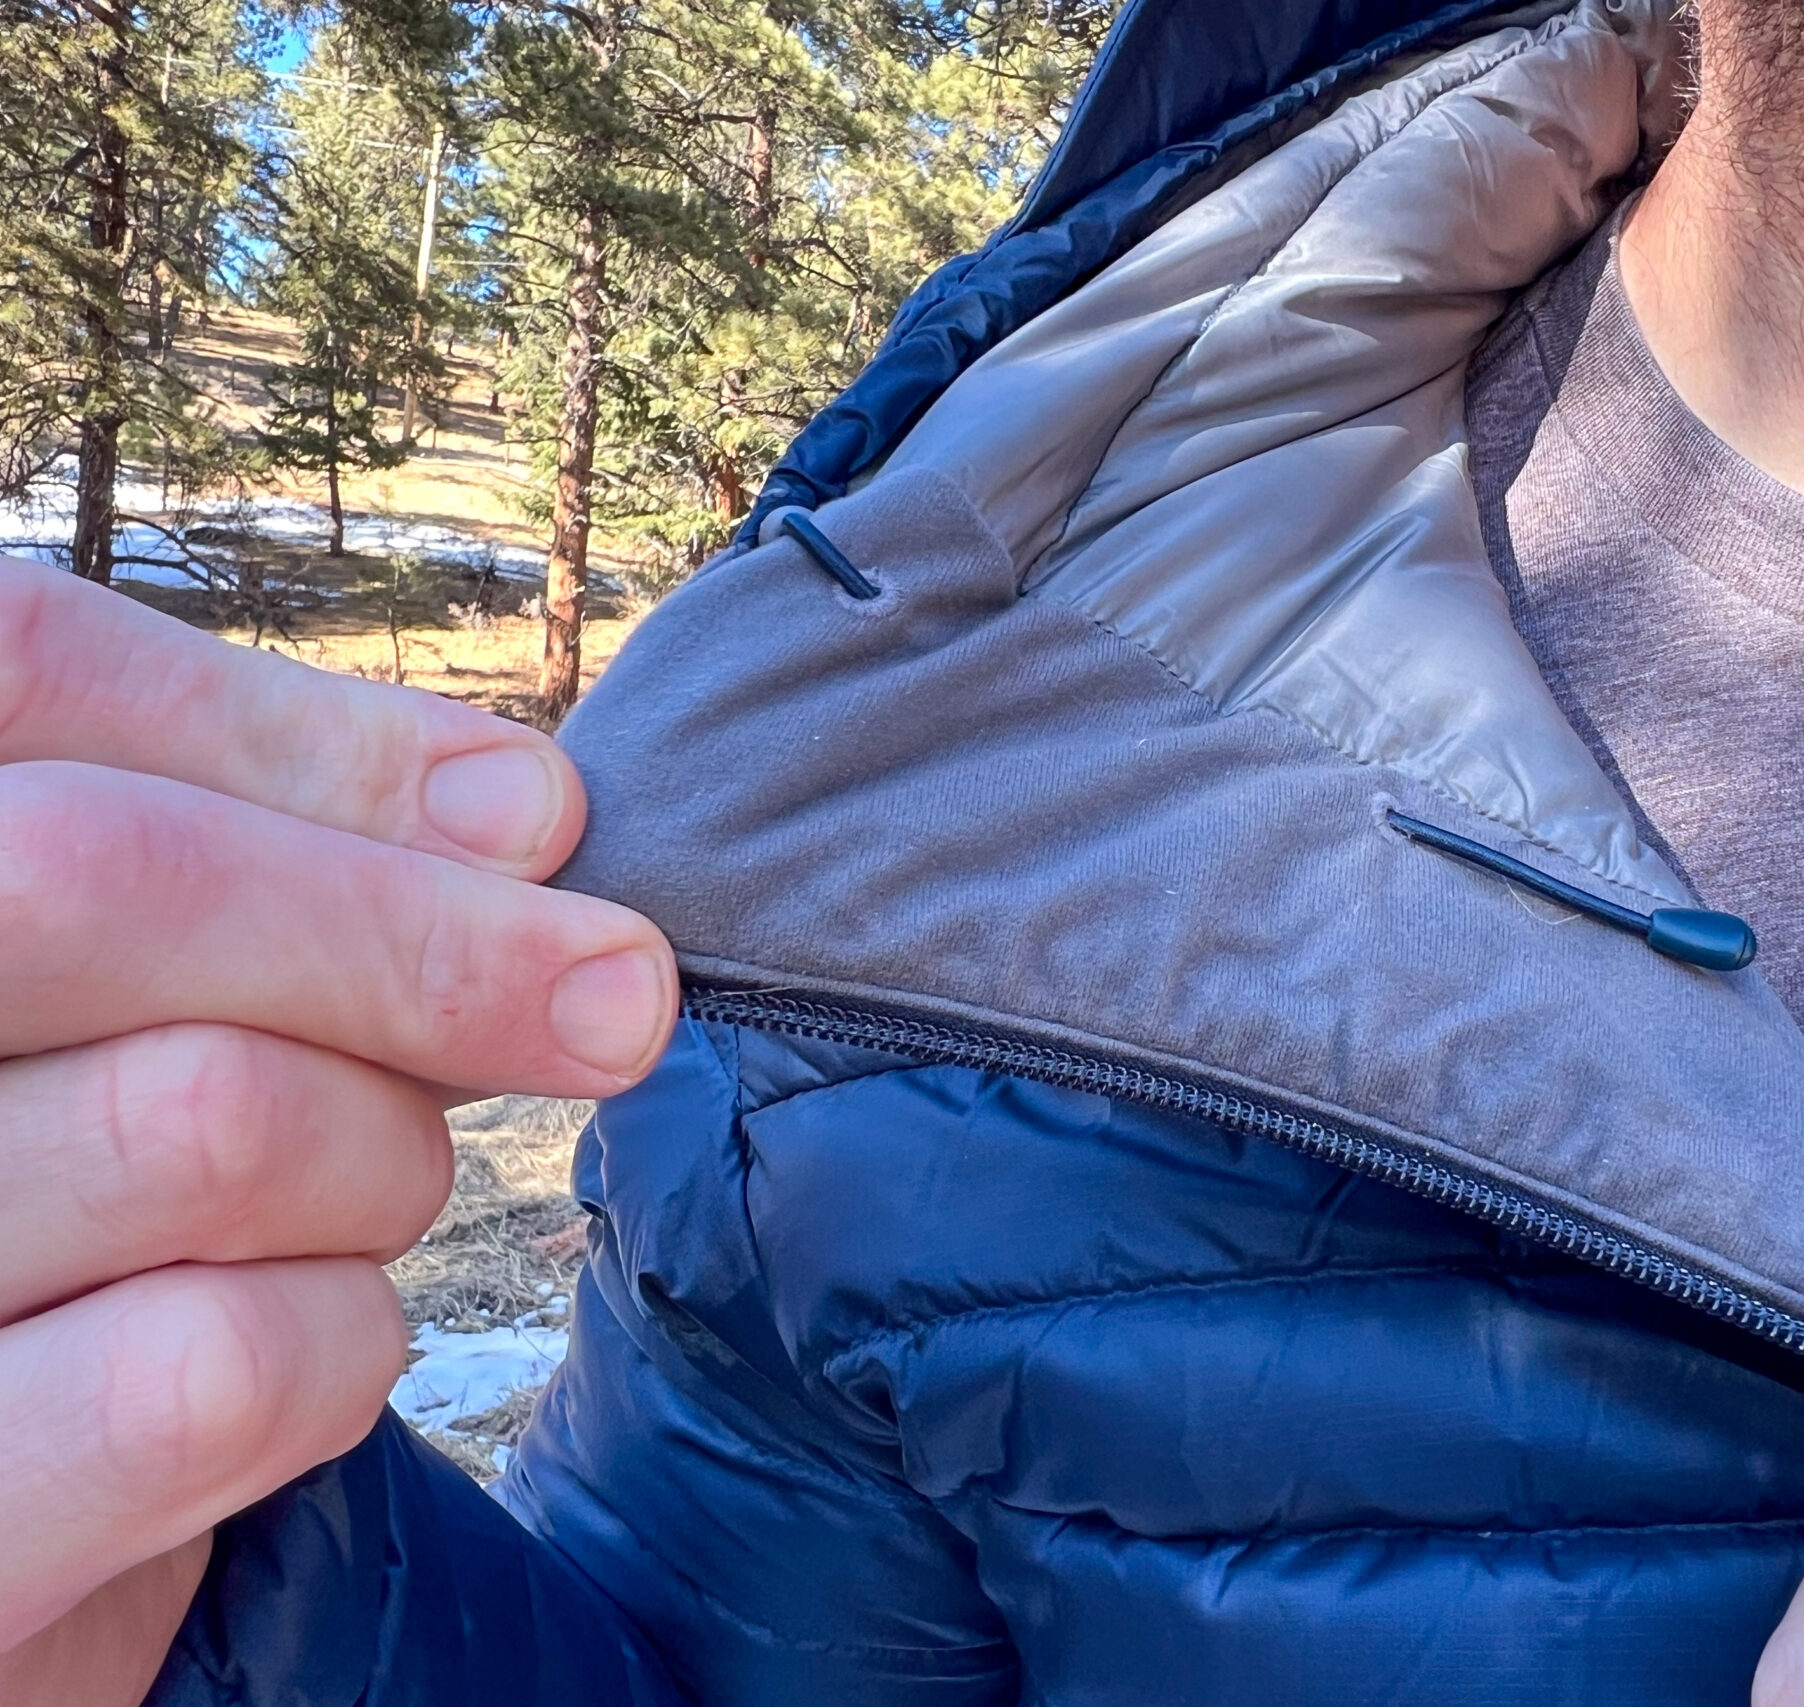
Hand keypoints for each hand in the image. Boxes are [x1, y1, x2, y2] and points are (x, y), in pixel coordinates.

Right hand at [0, 563, 675, 1704]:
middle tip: (614, 996)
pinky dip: (339, 1351)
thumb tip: (519, 811)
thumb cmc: (73, 1218)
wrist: (4, 1533)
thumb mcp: (144, 1000)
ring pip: (205, 1118)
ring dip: (378, 1165)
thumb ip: (277, 852)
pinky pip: (214, 1370)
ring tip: (344, 1210)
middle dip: (418, 935)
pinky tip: (295, 1360)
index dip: (293, 738)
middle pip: (88, 875)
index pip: (19, 671)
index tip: (533, 813)